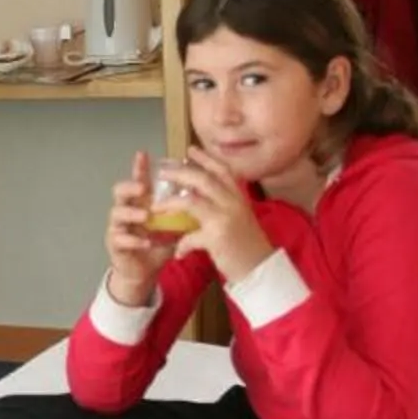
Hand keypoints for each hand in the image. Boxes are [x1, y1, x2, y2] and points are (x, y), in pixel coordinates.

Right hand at [104, 151, 176, 307]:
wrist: (145, 271)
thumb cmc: (158, 244)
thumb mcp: (174, 225)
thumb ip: (182, 210)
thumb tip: (202, 193)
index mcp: (140, 202)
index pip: (139, 180)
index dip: (139, 167)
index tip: (143, 154)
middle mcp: (126, 210)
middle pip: (119, 190)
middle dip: (130, 186)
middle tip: (142, 188)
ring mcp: (118, 227)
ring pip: (116, 213)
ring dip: (131, 213)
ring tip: (145, 216)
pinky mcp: (115, 244)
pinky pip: (120, 239)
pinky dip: (134, 240)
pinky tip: (146, 242)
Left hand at [150, 147, 268, 283]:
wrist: (261, 269)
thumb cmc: (248, 244)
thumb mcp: (241, 216)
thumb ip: (226, 203)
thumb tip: (202, 195)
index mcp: (239, 197)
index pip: (222, 170)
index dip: (206, 158)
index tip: (190, 149)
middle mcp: (233, 203)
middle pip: (203, 180)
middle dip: (180, 173)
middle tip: (162, 172)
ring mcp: (225, 219)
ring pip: (191, 202)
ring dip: (171, 203)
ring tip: (156, 205)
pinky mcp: (216, 238)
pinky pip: (190, 236)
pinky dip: (182, 244)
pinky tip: (178, 252)